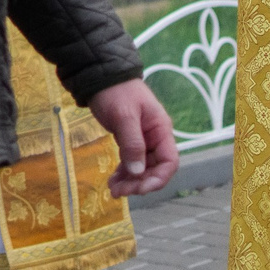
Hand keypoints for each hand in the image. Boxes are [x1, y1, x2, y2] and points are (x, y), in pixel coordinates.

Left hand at [87, 77, 178, 197]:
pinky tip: (112, 181)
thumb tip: (137, 172)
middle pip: (155, 169)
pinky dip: (123, 174)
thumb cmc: (116, 92)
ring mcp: (142, 141)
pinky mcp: (129, 142)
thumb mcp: (124, 116)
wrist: (101, 77)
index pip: (169, 161)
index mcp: (160, 130)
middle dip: (139, 183)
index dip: (158, 178)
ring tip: (113, 190)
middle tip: (119, 191)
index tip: (140, 188)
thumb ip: (132, 143)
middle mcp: (155, 138)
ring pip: (141, 169)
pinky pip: (130, 163)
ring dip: (130, 182)